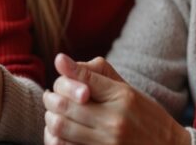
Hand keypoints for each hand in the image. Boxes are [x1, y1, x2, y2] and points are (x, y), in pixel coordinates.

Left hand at [42, 53, 188, 144]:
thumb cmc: (145, 115)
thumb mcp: (128, 90)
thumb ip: (97, 75)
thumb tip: (60, 60)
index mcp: (122, 96)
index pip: (84, 79)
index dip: (65, 75)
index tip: (58, 67)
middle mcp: (114, 119)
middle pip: (66, 105)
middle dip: (51, 98)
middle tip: (50, 96)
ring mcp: (107, 142)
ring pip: (60, 127)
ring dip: (50, 119)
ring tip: (53, 114)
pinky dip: (56, 139)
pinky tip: (59, 133)